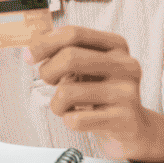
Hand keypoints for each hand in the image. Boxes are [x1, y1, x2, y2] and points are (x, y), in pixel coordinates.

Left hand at [27, 25, 163, 161]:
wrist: (133, 129)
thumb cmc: (103, 93)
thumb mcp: (88, 66)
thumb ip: (64, 51)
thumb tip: (32, 45)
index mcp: (116, 46)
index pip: (74, 34)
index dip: (45, 43)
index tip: (29, 56)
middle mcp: (126, 65)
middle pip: (70, 58)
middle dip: (47, 71)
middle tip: (49, 82)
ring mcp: (127, 93)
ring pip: (68, 92)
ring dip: (56, 103)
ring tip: (65, 106)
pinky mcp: (124, 120)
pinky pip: (76, 119)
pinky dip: (68, 120)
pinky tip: (79, 119)